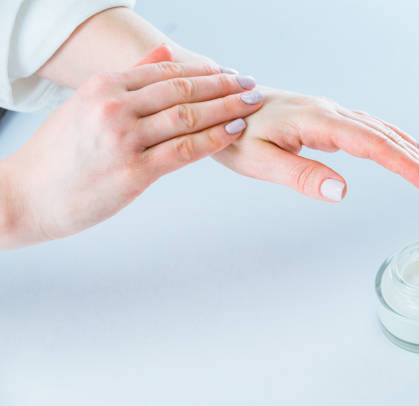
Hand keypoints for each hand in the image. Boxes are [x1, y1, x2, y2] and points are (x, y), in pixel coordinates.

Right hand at [0, 46, 263, 247]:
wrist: (24, 195)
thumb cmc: (57, 153)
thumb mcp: (86, 104)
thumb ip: (129, 79)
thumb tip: (165, 54)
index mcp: (103, 86)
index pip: (167, 72)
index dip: (204, 71)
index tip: (228, 72)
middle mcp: (115, 107)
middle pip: (184, 90)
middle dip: (224, 85)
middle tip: (250, 84)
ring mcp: (124, 140)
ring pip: (189, 117)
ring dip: (227, 108)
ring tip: (251, 104)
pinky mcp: (134, 172)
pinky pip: (184, 151)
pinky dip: (214, 139)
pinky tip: (234, 131)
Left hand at [213, 87, 418, 204]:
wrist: (219, 103)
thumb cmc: (235, 133)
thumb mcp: (259, 159)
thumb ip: (300, 174)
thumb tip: (342, 192)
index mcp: (320, 121)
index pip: (377, 146)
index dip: (410, 169)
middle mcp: (332, 112)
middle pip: (389, 139)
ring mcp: (332, 113)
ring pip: (384, 132)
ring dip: (415, 156)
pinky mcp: (328, 119)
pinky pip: (372, 129)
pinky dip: (397, 141)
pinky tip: (409, 149)